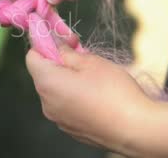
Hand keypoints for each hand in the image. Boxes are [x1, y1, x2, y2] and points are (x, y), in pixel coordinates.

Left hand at [26, 43, 154, 154]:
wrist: (136, 129)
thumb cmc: (113, 91)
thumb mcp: (90, 62)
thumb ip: (67, 51)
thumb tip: (56, 45)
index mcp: (47, 83)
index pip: (31, 57)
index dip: (43, 43)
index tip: (61, 38)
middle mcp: (46, 103)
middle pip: (43, 74)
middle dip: (57, 61)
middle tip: (80, 53)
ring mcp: (57, 118)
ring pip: (54, 91)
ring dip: (66, 79)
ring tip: (91, 76)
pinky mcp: (70, 129)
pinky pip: (65, 106)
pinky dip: (73, 96)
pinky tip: (95, 95)